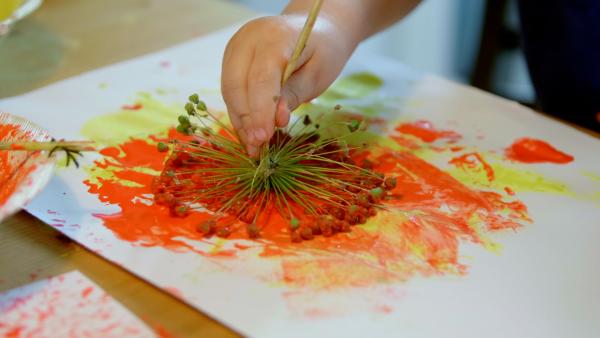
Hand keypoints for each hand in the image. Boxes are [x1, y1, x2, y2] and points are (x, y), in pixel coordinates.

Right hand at [221, 15, 355, 156]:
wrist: (314, 30)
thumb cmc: (322, 51)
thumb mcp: (318, 74)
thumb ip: (295, 94)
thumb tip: (276, 121)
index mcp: (275, 36)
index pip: (260, 77)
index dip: (260, 111)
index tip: (263, 138)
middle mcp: (248, 38)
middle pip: (236, 85)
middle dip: (246, 120)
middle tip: (257, 149)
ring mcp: (236, 47)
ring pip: (229, 90)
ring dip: (240, 121)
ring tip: (253, 148)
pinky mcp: (231, 58)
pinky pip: (230, 90)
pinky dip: (240, 113)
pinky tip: (249, 134)